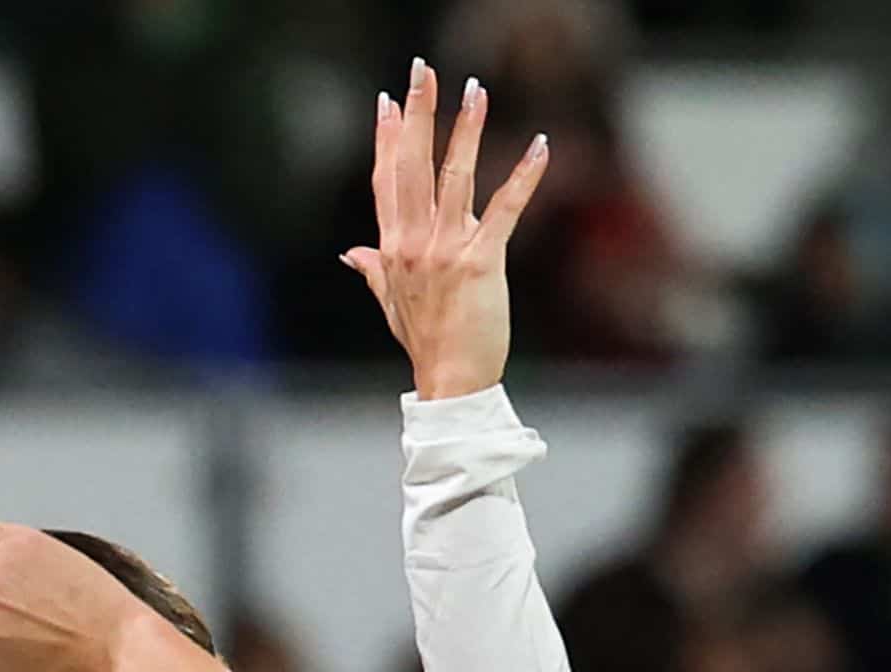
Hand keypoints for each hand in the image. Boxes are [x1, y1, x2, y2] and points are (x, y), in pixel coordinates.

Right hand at [342, 61, 551, 400]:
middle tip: (422, 71)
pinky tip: (539, 146)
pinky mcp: (481, 262)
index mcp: (393, 246)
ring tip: (475, 91)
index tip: (387, 100)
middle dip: (417, 113)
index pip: (386, 179)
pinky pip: (504, 210)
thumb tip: (351, 252)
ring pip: (454, 176)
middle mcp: (414, 242)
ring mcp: (446, 250)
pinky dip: (523, 177)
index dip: (386, 137)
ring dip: (466, 130)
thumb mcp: (392, 303)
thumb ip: (373, 270)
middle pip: (412, 164)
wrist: (452, 380)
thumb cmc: (426, 343)